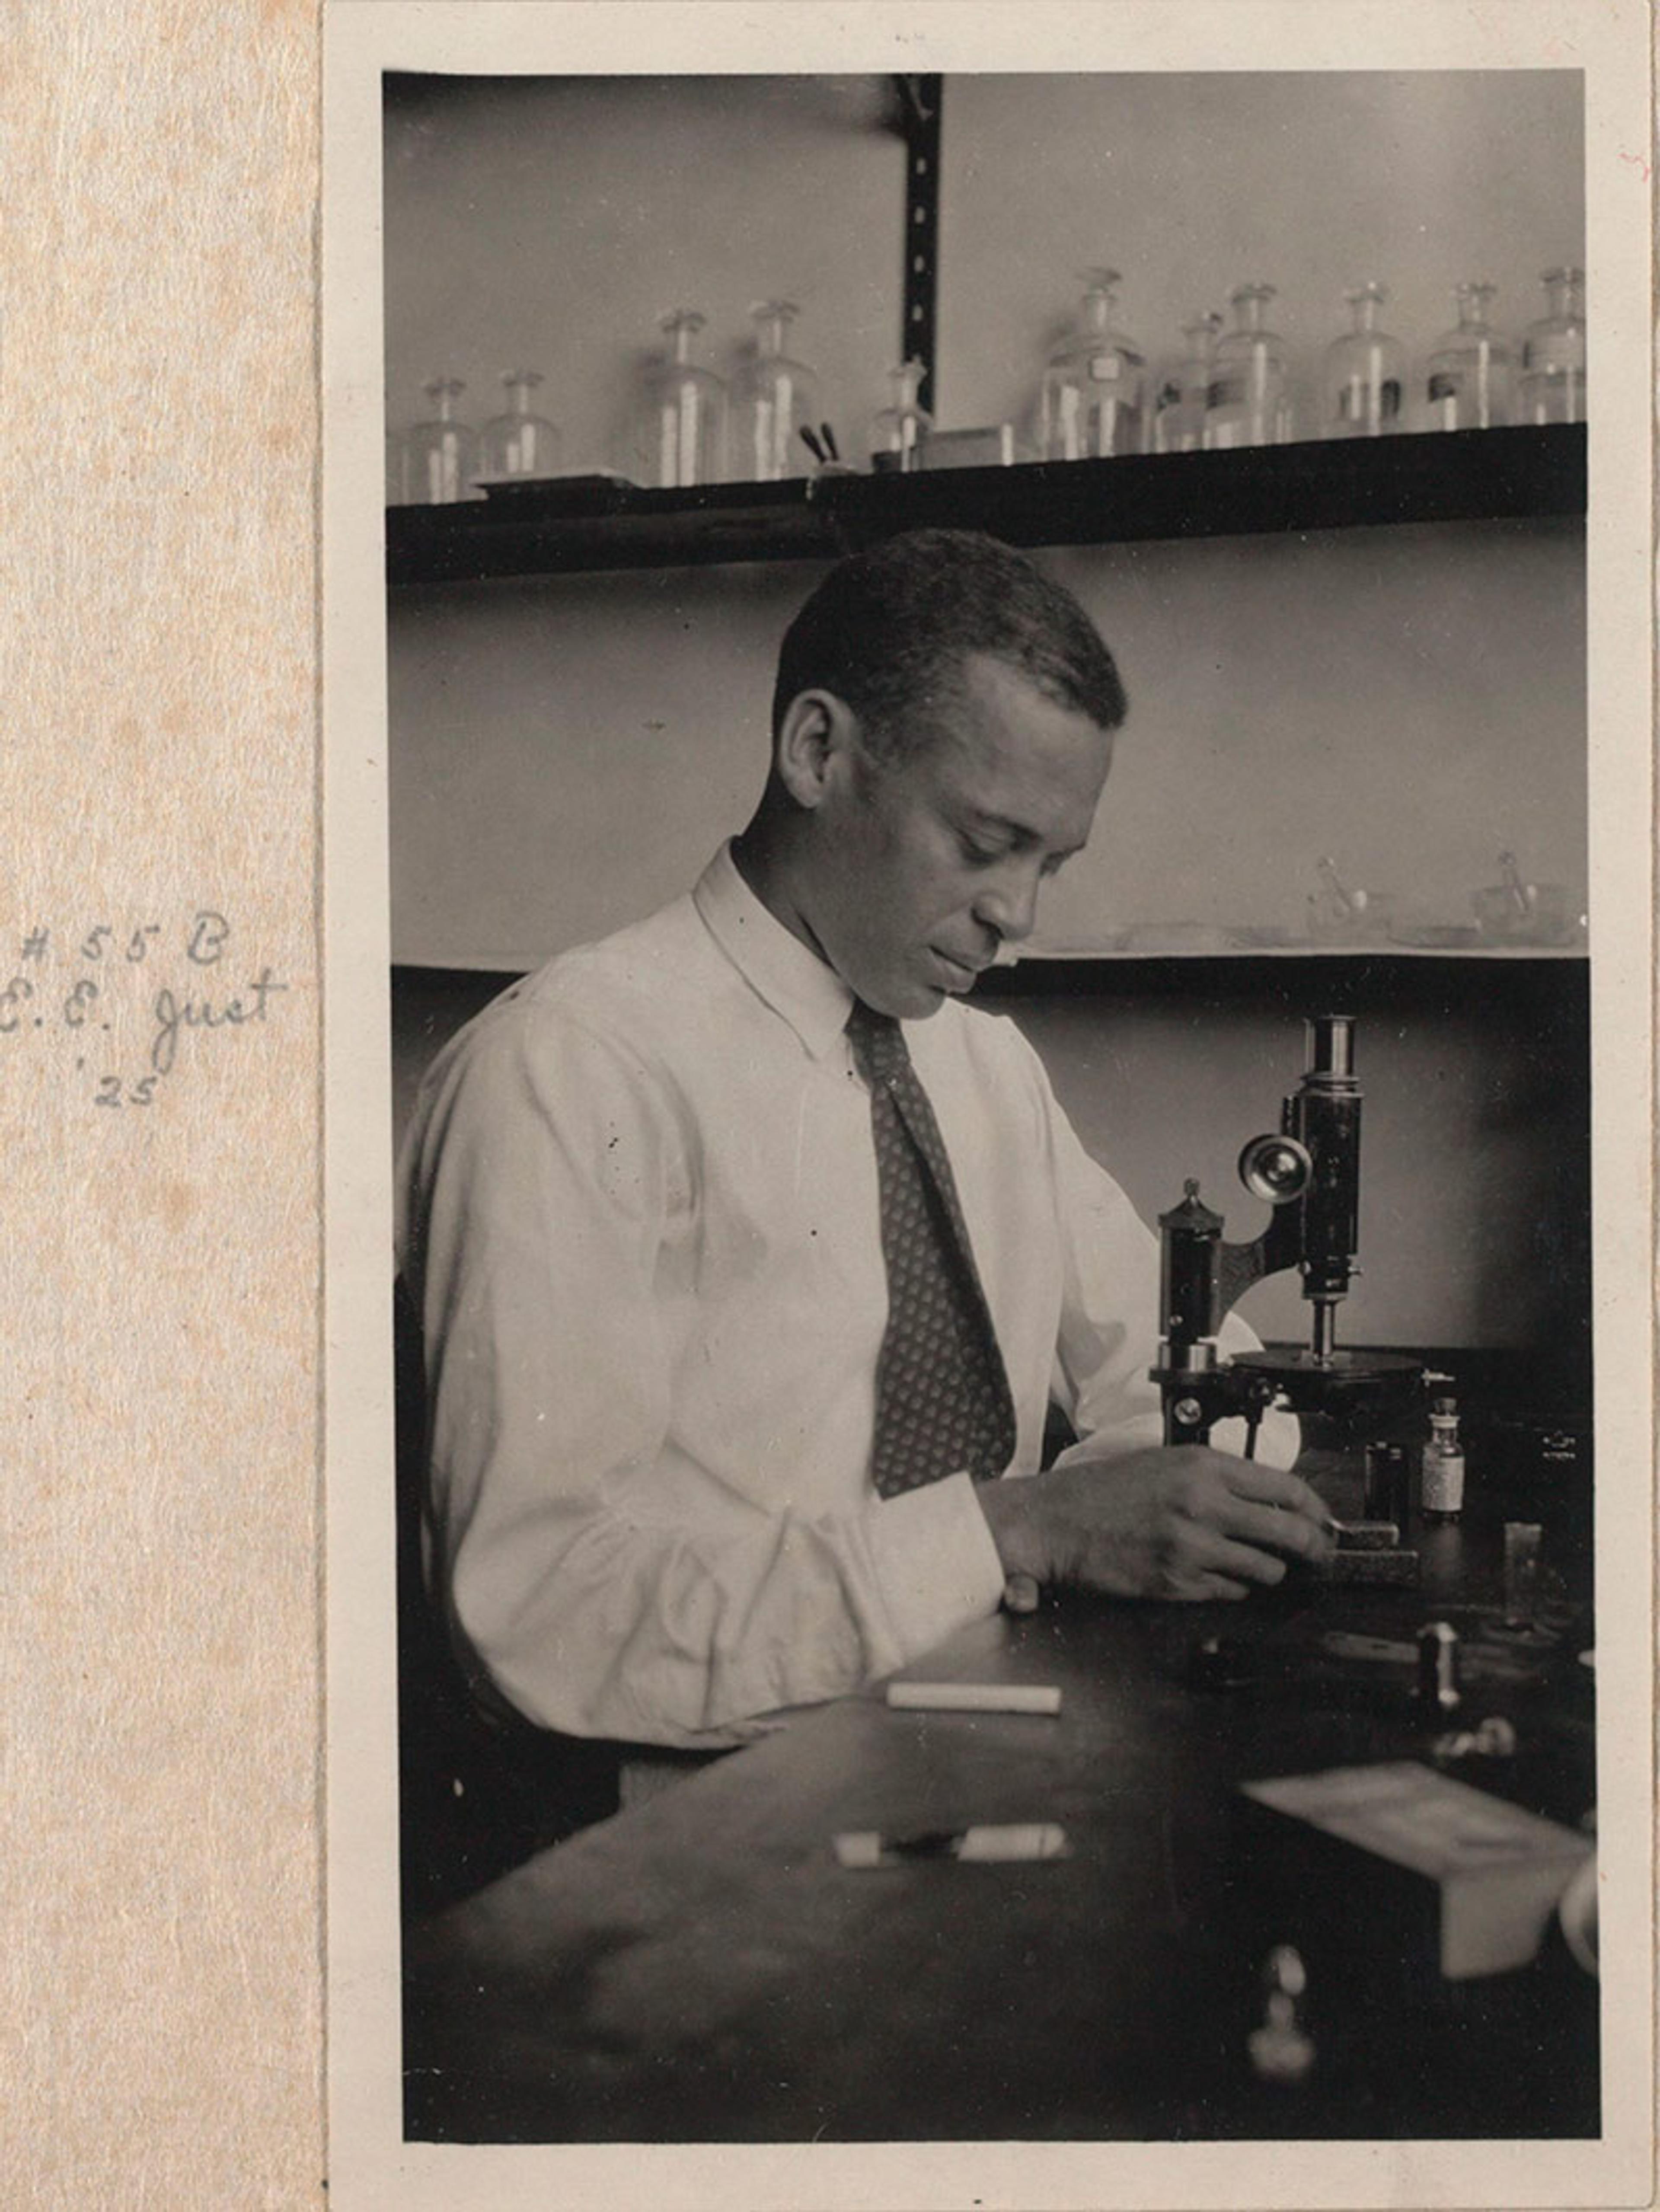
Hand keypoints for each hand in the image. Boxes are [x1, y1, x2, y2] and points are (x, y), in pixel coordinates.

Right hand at [976, 1446, 1334, 1603]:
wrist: (1054, 1522)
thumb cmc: (1104, 1491)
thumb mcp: (1166, 1462)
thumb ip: (1219, 1478)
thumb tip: (1272, 1501)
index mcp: (1202, 1466)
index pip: (1287, 1488)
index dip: (1317, 1511)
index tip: (1324, 1522)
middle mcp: (1203, 1504)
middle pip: (1290, 1534)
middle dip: (1313, 1550)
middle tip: (1317, 1557)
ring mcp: (1191, 1547)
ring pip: (1265, 1570)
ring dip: (1268, 1572)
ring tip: (1254, 1565)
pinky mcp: (1177, 1583)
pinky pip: (1231, 1592)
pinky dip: (1232, 1588)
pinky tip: (1215, 1575)